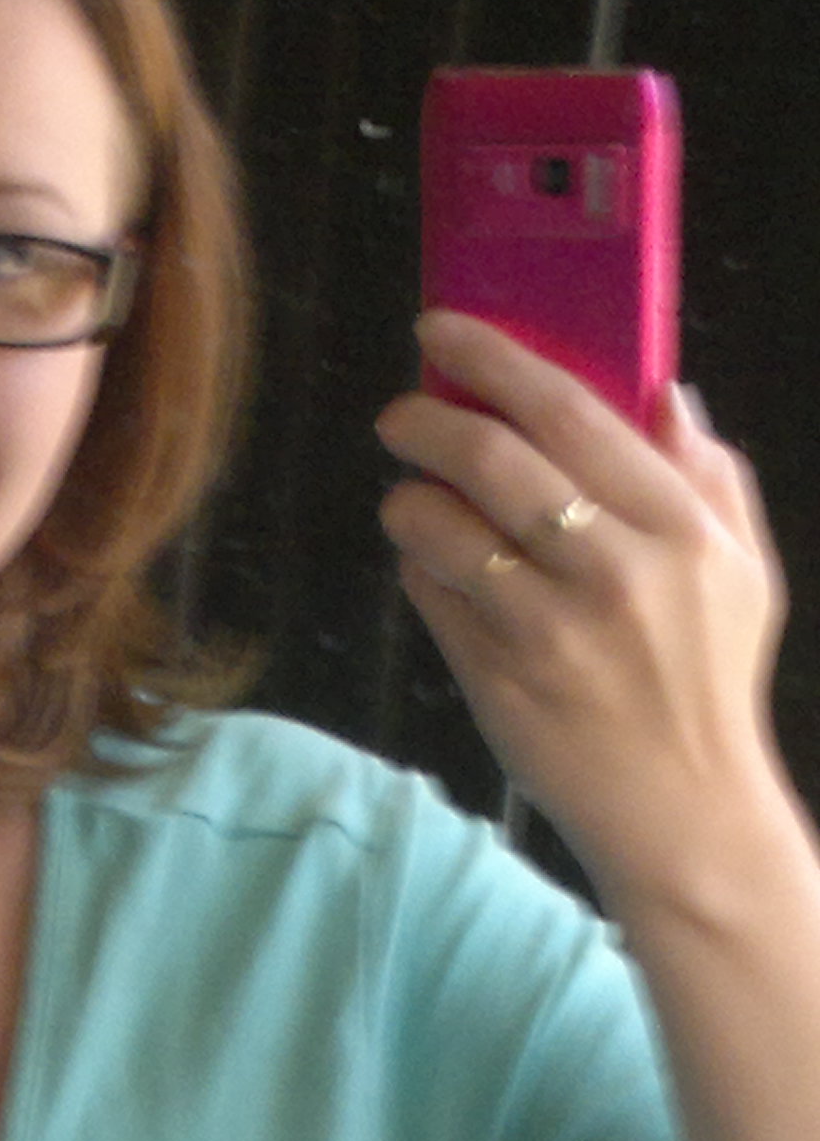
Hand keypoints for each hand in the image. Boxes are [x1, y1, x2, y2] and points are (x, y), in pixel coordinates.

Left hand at [376, 310, 792, 911]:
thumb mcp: (741, 569)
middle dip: (426, 420)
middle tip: (400, 414)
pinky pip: (431, 597)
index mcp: (676, 526)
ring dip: (409, 497)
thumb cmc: (708, 681)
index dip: (493, 358)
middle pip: (493, 459)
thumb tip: (663, 393)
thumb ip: (706, 475)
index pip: (570, 411)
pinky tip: (426, 561)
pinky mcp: (496, 680)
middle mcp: (611, 570)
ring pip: (443, 529)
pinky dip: (416, 566)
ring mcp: (546, 629)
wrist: (681, 809)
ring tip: (410, 494)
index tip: (442, 331)